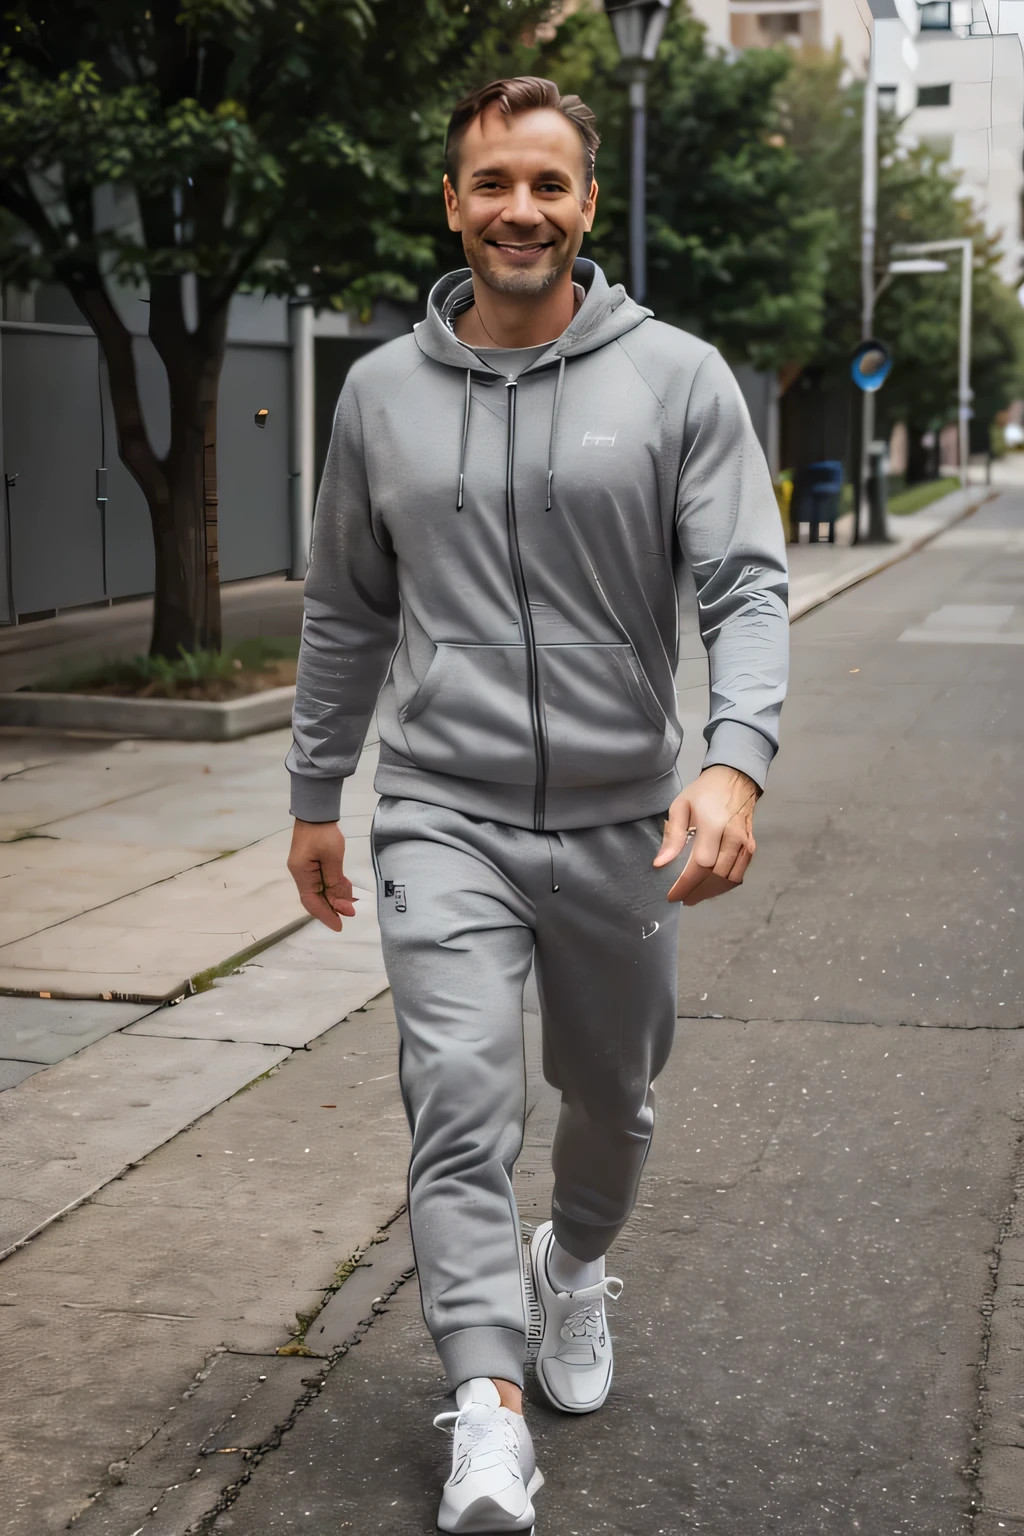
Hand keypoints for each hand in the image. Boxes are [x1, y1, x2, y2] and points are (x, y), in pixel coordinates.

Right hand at [287, 819, 356, 930]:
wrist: (316, 811)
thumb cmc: (323, 833)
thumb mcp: (332, 858)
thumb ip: (335, 881)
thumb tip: (340, 903)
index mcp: (301, 874)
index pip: (312, 902)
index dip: (325, 915)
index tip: (339, 926)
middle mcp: (301, 874)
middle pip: (316, 898)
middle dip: (333, 907)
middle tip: (351, 913)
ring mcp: (306, 868)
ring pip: (320, 890)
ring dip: (335, 897)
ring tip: (351, 903)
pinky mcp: (312, 863)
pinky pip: (323, 880)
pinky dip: (334, 886)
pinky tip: (346, 889)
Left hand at [654, 765, 758, 905]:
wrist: (735, 779)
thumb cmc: (704, 792)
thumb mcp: (681, 806)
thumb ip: (673, 836)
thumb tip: (660, 864)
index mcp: (714, 825)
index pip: (701, 865)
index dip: (686, 884)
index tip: (672, 895)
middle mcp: (733, 837)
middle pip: (716, 876)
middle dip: (697, 891)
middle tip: (682, 898)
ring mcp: (746, 844)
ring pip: (729, 879)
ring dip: (711, 892)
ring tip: (694, 895)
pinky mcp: (751, 848)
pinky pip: (739, 874)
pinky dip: (724, 885)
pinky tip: (711, 887)